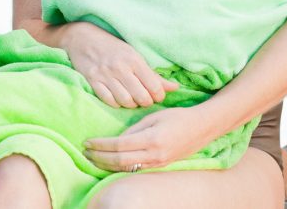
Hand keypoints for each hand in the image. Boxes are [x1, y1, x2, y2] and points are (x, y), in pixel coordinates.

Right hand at [62, 22, 177, 108]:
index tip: (156, 95)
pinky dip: (116, 103)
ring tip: (131, 98)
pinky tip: (118, 98)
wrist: (82, 38)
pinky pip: (109, 101)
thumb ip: (154, 74)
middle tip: (144, 98)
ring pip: (126, 101)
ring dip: (131, 104)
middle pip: (141, 97)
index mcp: (134, 60)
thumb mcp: (134, 55)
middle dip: (145, 102)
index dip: (158, 96)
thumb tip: (175, 88)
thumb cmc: (112, 47)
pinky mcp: (92, 81)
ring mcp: (105, 75)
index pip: (154, 87)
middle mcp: (120, 68)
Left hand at [83, 106, 214, 170]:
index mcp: (151, 139)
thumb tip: (117, 139)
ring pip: (126, 169)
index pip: (118, 145)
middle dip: (99, 158)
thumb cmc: (177, 117)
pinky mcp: (160, 166)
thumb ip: (134, 128)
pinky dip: (120, 168)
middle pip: (119, 161)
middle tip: (85, 152)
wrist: (201, 128)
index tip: (87, 142)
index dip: (100, 145)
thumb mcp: (154, 116)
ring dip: (107, 165)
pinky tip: (110, 164)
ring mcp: (158, 163)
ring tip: (93, 159)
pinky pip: (136, 170)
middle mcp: (154, 155)